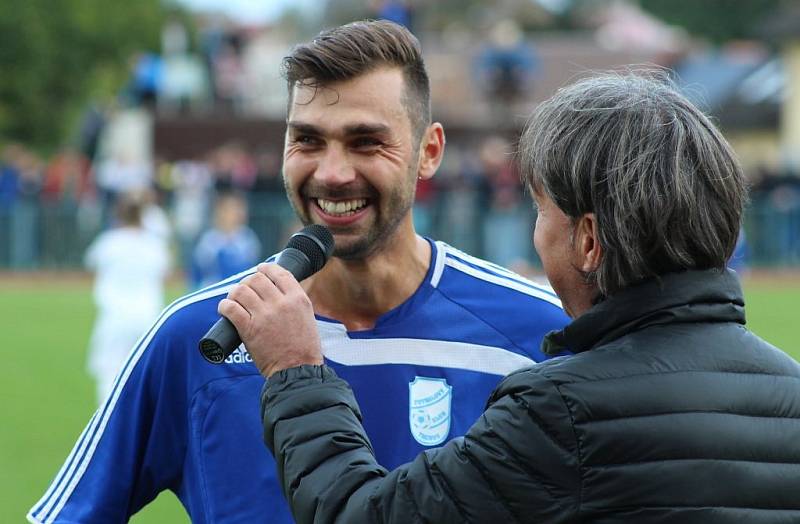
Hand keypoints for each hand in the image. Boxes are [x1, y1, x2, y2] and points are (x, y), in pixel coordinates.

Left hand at [219, 262, 322, 377]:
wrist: (297, 371)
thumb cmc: (303, 348)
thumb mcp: (307, 317)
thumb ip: (294, 302)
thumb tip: (276, 290)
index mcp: (298, 299)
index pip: (279, 272)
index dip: (266, 269)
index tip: (260, 270)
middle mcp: (281, 303)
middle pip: (257, 279)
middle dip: (248, 282)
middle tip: (245, 290)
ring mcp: (264, 315)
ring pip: (241, 290)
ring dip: (234, 293)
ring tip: (234, 300)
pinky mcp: (249, 329)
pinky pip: (230, 308)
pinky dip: (225, 306)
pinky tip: (225, 309)